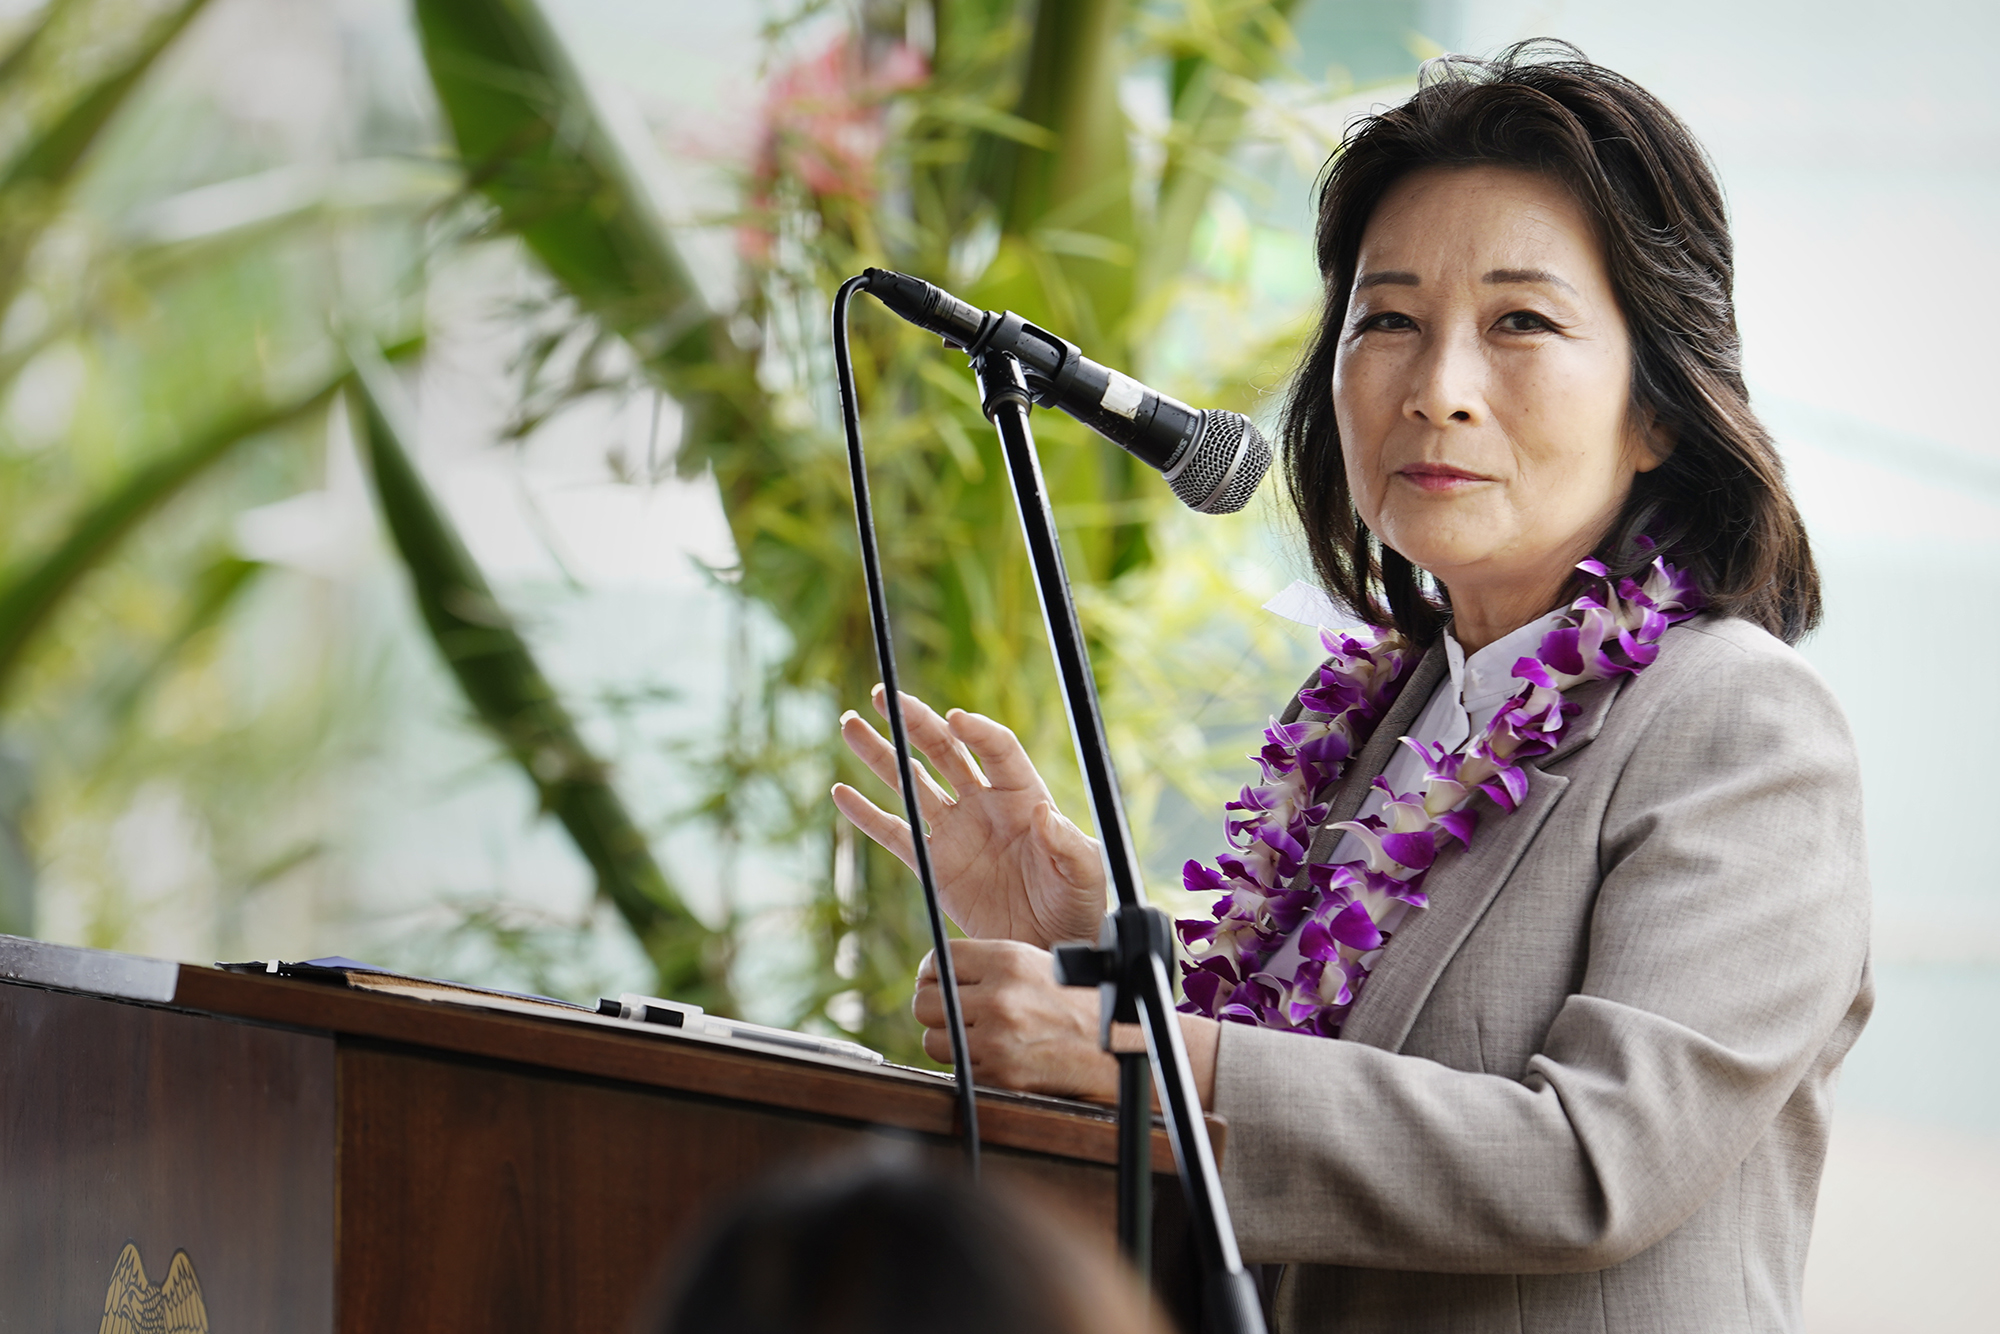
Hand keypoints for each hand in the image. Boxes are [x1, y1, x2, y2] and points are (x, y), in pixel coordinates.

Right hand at [832, 686, 1106, 948]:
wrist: (1049, 947)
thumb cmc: (1076, 904)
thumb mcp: (1085, 873)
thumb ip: (1067, 843)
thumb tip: (1046, 813)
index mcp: (1023, 795)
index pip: (996, 749)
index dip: (976, 731)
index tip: (955, 718)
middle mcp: (985, 804)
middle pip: (945, 750)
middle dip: (915, 722)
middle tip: (884, 696)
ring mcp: (956, 832)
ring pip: (912, 783)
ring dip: (881, 755)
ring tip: (851, 725)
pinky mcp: (934, 865)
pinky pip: (895, 834)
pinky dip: (867, 815)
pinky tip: (842, 793)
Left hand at [913, 940, 1114, 1098]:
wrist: (1116, 1046)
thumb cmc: (1075, 1001)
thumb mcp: (1034, 964)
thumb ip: (987, 965)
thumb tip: (935, 973)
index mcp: (1008, 961)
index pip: (938, 960)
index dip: (933, 973)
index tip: (937, 981)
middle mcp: (1000, 997)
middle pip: (925, 1003)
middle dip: (936, 1009)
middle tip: (954, 1012)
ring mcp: (998, 1038)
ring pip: (933, 1040)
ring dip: (949, 1040)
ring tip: (976, 1036)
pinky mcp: (1001, 1074)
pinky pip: (957, 1069)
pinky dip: (968, 1066)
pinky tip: (993, 1056)